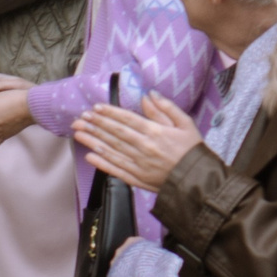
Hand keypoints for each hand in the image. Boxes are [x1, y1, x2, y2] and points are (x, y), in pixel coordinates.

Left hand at [72, 94, 202, 192]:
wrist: (198, 181)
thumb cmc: (192, 151)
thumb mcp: (185, 124)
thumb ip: (166, 109)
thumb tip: (148, 95)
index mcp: (156, 133)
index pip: (127, 120)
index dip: (110, 113)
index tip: (95, 108)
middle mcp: (144, 148)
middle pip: (115, 134)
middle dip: (96, 124)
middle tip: (80, 118)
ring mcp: (139, 165)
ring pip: (112, 150)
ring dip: (93, 141)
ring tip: (78, 133)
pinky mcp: (138, 179)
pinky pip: (116, 170)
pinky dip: (102, 163)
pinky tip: (89, 156)